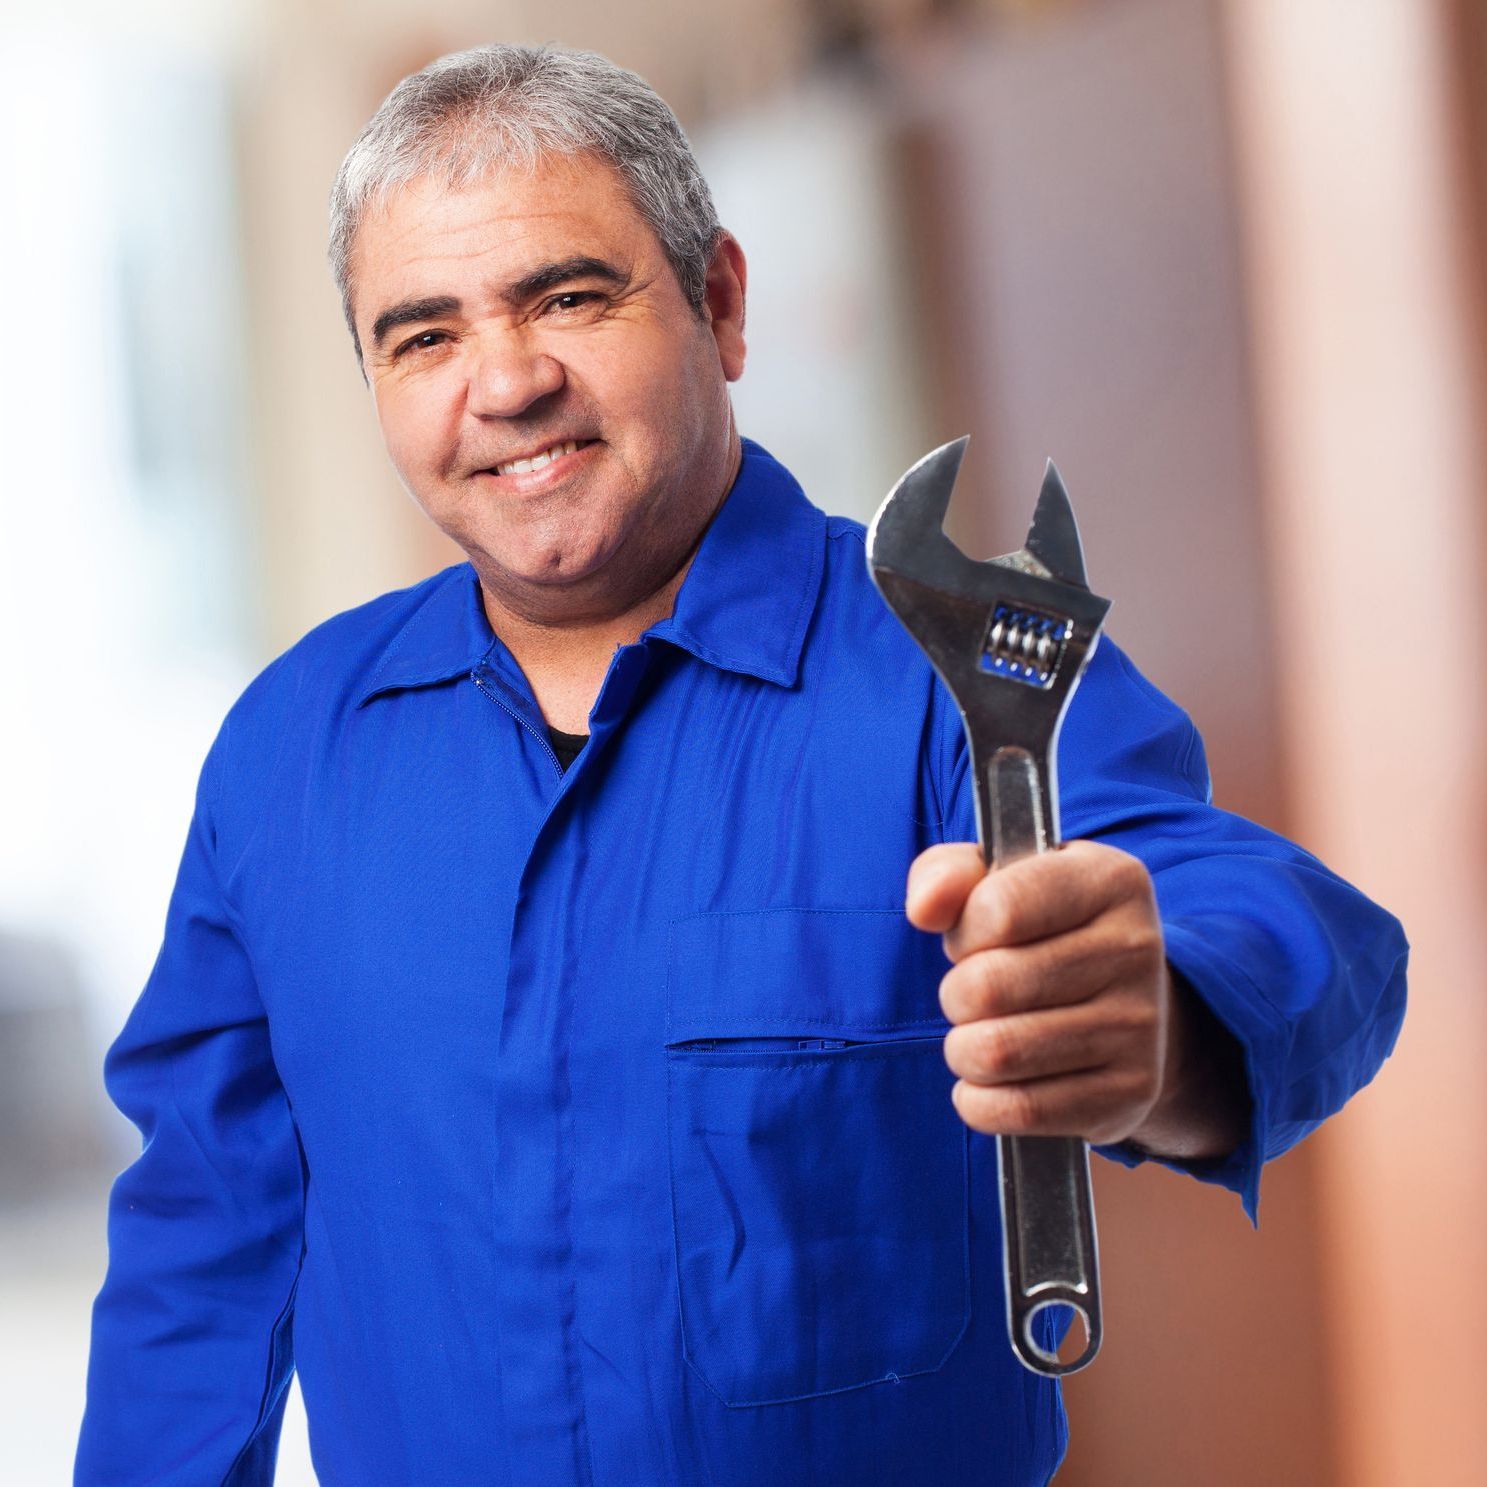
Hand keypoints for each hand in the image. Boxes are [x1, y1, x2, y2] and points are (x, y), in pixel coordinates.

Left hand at [906, 840, 1245, 1155]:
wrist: (1121, 1003)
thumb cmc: (1040, 931)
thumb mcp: (996, 880)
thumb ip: (946, 874)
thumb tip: (924, 909)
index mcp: (1109, 880)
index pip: (999, 909)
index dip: (964, 933)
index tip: (974, 939)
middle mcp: (1136, 948)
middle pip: (988, 986)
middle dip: (956, 996)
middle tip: (972, 996)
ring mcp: (1140, 1025)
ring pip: (997, 1053)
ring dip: (964, 1051)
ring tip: (980, 1037)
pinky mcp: (1131, 1092)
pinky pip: (1020, 1109)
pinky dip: (981, 1102)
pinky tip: (993, 1082)